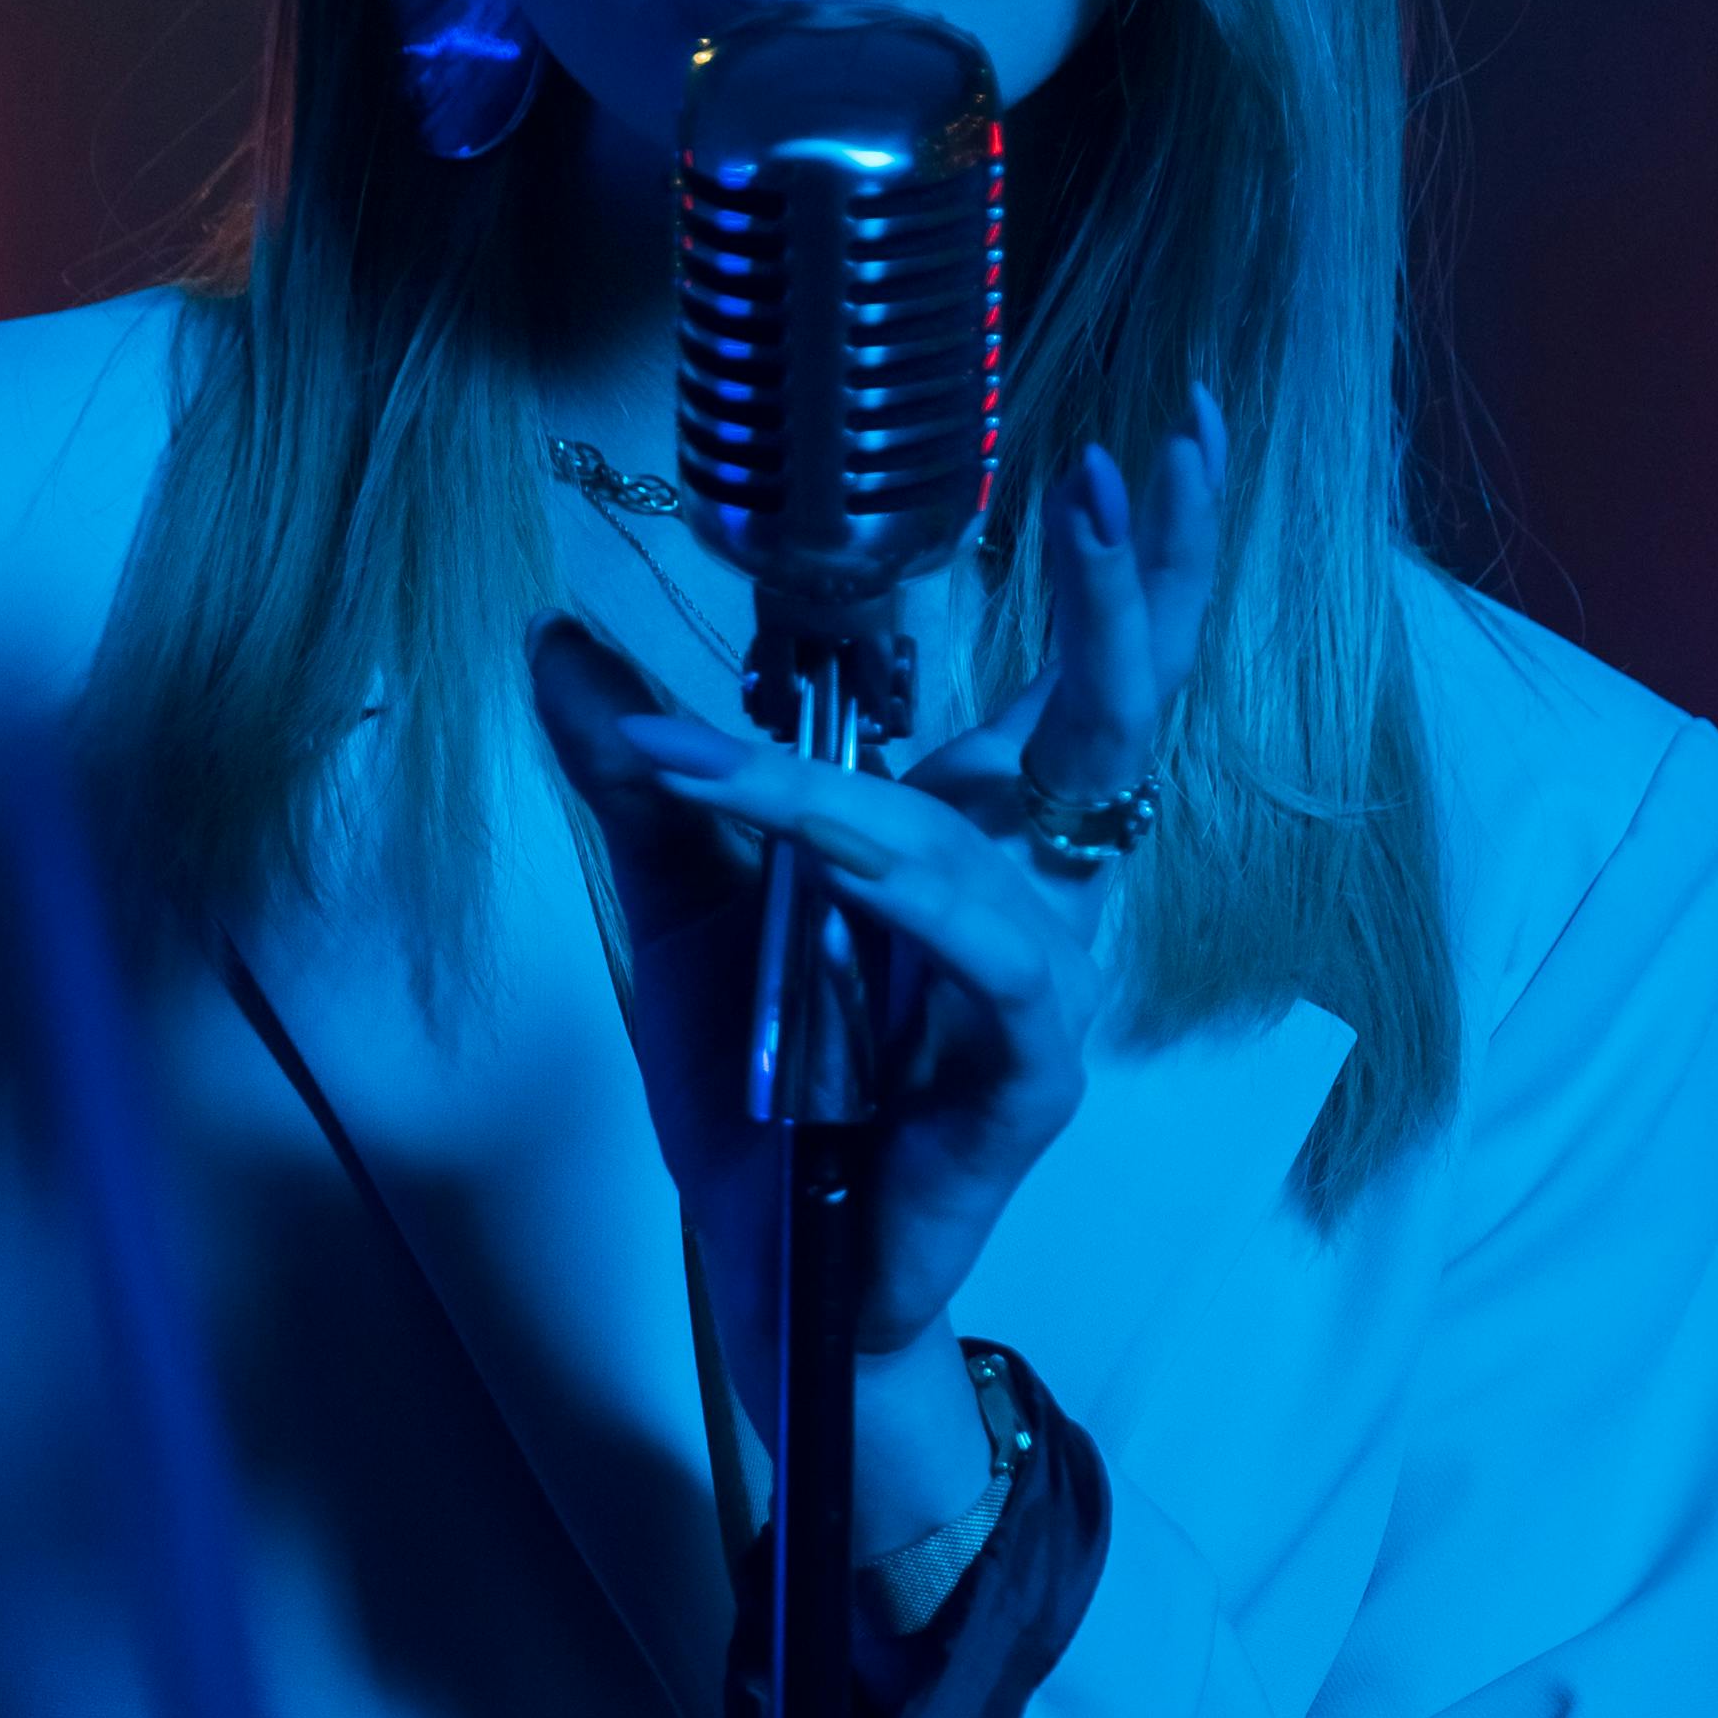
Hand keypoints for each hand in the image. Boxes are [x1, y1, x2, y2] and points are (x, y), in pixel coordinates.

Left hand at [528, 394, 1224, 1443]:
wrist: (773, 1278)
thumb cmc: (759, 1097)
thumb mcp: (682, 904)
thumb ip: (647, 777)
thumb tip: (561, 644)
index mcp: (979, 838)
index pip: (1082, 679)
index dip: (1135, 568)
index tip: (1156, 439)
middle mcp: (1034, 896)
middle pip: (1120, 723)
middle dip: (1136, 596)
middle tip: (1124, 476)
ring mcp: (1041, 986)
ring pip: (1005, 835)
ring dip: (895, 770)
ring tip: (773, 732)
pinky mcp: (1026, 1076)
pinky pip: (983, 957)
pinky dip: (888, 887)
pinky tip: (835, 848)